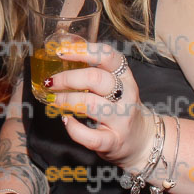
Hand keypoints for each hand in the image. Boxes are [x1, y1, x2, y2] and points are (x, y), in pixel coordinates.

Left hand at [44, 41, 155, 170]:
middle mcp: (126, 96)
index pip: (107, 56)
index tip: (61, 52)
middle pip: (95, 78)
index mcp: (125, 77)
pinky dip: (73, 129)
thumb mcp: (116, 85)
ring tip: (53, 100)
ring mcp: (121, 120)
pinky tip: (66, 120)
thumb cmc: (121, 108)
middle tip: (50, 82)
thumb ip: (96, 70)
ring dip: (66, 100)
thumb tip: (63, 54)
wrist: (143, 141)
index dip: (82, 51)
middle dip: (67, 78)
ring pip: (91, 104)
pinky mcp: (113, 142)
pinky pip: (90, 136)